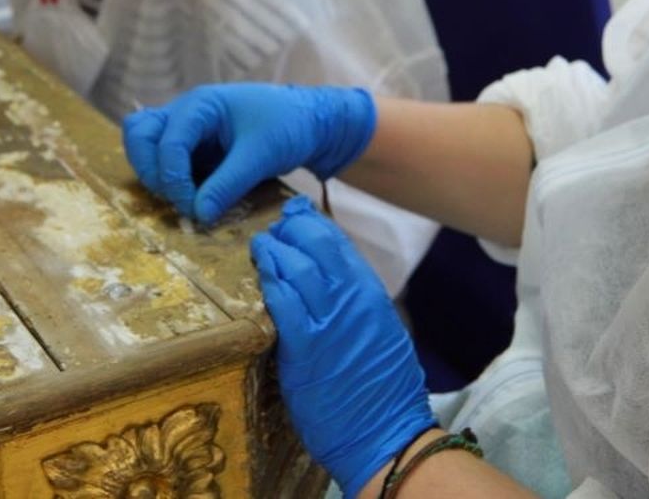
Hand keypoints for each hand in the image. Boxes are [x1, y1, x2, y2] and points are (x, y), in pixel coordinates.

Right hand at [121, 84, 375, 224]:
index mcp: (201, 105)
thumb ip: (227, 185)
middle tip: (178, 198)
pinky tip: (191, 198)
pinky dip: (168, 180)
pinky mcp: (193, 148)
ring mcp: (187, 130)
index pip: (167, 141)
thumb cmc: (289, 126)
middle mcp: (185, 113)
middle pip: (139, 134)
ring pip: (145, 144)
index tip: (193, 208)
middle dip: (151, 170)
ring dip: (155, 174)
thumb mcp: (261, 156)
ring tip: (182, 199)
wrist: (310, 123)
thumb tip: (198, 216)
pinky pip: (164, 160)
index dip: (174, 179)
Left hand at [252, 196, 435, 495]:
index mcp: (370, 294)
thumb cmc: (385, 391)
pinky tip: (262, 278)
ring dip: (274, 251)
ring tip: (261, 246)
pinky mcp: (306, 349)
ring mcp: (329, 323)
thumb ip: (358, 304)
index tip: (295, 214)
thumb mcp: (380, 333)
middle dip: (291, 229)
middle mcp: (352, 300)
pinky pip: (283, 305)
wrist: (387, 434)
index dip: (312, 223)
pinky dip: (271, 285)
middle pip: (316, 245)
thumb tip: (334, 282)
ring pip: (297, 268)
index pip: (338, 243)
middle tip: (273, 229)